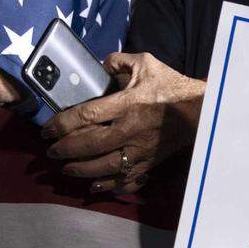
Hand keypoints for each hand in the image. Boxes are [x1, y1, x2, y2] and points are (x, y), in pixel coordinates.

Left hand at [42, 52, 204, 193]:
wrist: (201, 112)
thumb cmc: (172, 87)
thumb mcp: (146, 64)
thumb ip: (118, 62)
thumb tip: (100, 65)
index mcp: (127, 105)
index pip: (86, 117)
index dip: (62, 124)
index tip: (47, 130)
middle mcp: (130, 131)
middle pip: (89, 146)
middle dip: (65, 150)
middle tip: (51, 152)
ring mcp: (140, 151)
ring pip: (104, 167)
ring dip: (81, 170)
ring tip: (67, 168)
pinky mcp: (150, 163)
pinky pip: (127, 180)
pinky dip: (110, 185)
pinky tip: (96, 185)